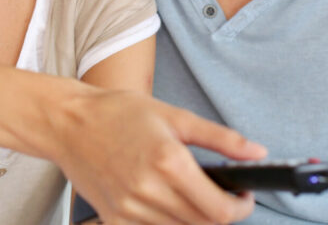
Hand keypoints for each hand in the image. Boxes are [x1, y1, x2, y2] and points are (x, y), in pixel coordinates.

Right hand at [51, 88, 265, 223]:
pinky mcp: (114, 219)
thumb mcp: (176, 116)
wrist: (69, 123)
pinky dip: (167, 223)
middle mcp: (149, 191)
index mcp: (169, 162)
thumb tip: (258, 153)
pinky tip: (166, 202)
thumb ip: (221, 139)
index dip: (241, 208)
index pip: (220, 211)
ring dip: (196, 218)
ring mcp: (129, 210)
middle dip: (222, 213)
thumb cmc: (119, 113)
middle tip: (223, 193)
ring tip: (193, 193)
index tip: (243, 195)